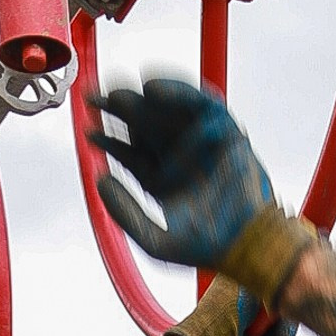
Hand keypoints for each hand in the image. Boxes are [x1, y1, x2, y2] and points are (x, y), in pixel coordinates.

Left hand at [89, 79, 309, 305]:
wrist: (247, 245)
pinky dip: (176, 90)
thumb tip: (99, 180)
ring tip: (117, 92)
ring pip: (165, 109)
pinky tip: (152, 89)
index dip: (107, 138)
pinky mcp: (223, 130)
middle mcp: (177, 156)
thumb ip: (124, 213)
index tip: (89, 128)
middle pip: (141, 124)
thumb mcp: (154, 238)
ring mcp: (200, 141)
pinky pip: (198, 102)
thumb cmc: (204, 246)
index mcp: (160, 179)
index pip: (127, 151)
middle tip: (94, 96)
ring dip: (140, 97)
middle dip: (117, 108)